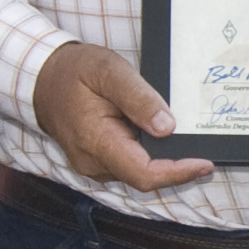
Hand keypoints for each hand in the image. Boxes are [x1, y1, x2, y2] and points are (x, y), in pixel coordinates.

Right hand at [31, 40, 216, 191]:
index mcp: (96, 141)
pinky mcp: (97, 161)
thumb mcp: (108, 70)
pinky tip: (164, 139)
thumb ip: (138, 98)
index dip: (177, 173)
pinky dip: (151, 156)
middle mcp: (93, 162)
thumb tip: (167, 126)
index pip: (144, 173)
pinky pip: (130, 165)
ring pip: (139, 173)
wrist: (41, 78)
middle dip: (177, 167)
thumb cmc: (74, 71)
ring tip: (190, 142)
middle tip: (207, 149)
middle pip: (145, 177)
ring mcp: (94, 165)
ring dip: (165, 162)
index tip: (204, 164)